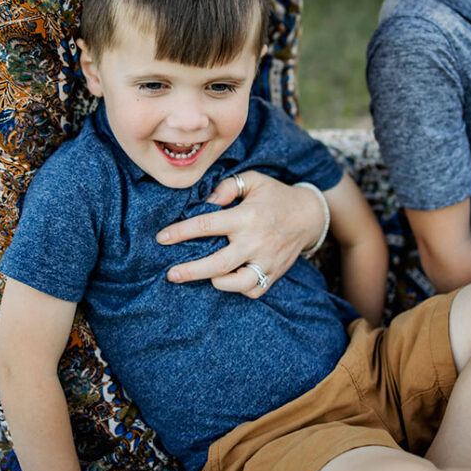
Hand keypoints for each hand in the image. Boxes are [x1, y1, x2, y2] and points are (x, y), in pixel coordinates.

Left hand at [156, 171, 323, 297]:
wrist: (309, 215)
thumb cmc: (274, 196)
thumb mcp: (253, 180)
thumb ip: (227, 187)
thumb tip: (205, 201)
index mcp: (246, 216)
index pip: (207, 225)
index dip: (181, 232)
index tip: (161, 237)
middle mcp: (256, 241)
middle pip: (218, 263)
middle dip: (190, 271)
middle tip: (171, 274)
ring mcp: (267, 260)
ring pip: (237, 283)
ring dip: (216, 282)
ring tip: (204, 276)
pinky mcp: (274, 273)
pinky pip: (253, 290)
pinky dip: (239, 289)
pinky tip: (228, 279)